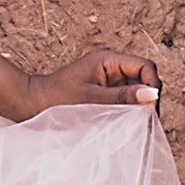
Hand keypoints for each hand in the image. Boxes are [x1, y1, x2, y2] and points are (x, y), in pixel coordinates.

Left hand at [9, 48, 163, 118]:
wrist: (32, 104)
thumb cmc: (56, 99)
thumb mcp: (91, 99)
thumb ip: (122, 97)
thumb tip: (153, 94)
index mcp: (107, 59)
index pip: (145, 66)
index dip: (152, 85)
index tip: (150, 108)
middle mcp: (111, 65)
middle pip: (144, 77)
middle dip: (148, 97)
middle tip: (147, 122)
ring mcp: (108, 78)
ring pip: (137, 89)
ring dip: (139, 105)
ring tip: (138, 125)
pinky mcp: (104, 90)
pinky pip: (125, 98)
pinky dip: (129, 110)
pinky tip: (127, 124)